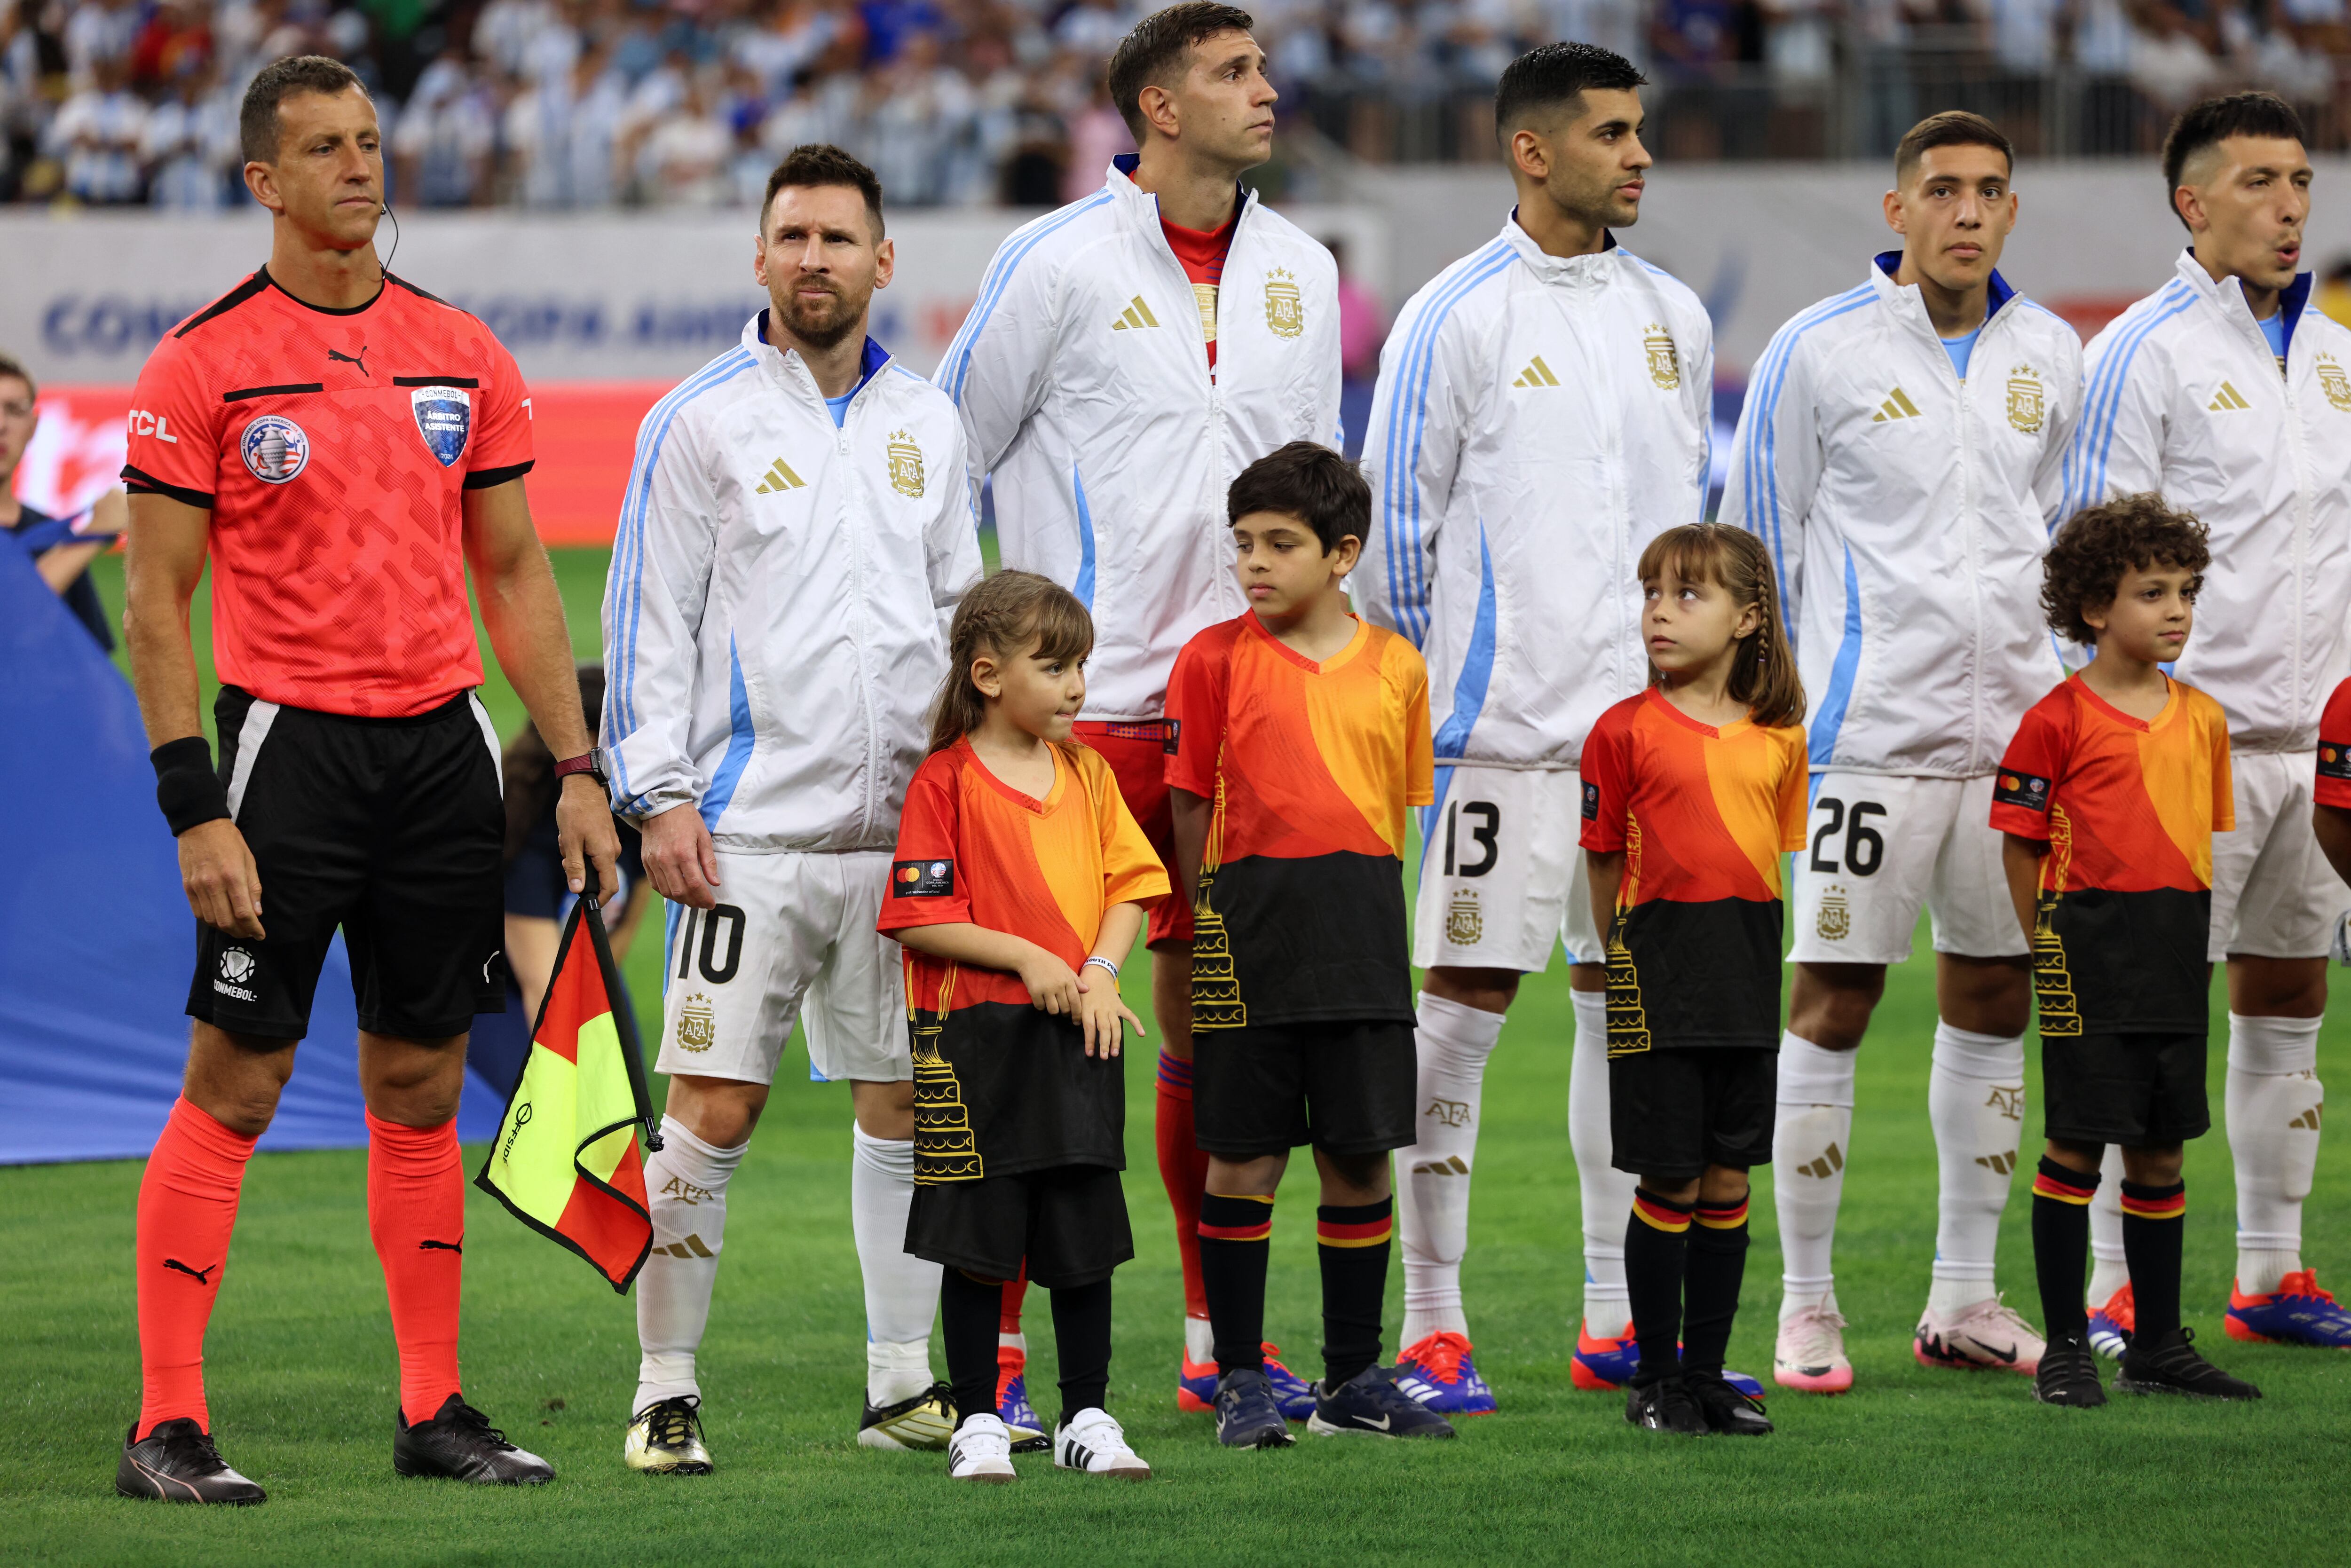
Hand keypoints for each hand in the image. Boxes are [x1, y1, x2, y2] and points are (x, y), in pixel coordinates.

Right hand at [179, 818, 264, 937]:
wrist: (200, 826)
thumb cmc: (230, 841)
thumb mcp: (249, 860)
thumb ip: (253, 887)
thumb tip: (257, 912)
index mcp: (233, 877)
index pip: (244, 913)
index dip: (253, 928)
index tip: (260, 935)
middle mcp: (213, 885)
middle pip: (226, 921)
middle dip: (240, 932)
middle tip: (249, 933)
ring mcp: (198, 887)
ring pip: (211, 920)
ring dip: (225, 928)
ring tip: (236, 927)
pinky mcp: (187, 887)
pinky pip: (198, 912)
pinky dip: (210, 920)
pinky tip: (219, 919)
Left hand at [557, 773, 623, 899]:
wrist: (583, 786)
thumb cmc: (575, 812)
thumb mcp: (569, 842)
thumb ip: (574, 868)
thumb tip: (578, 890)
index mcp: (605, 854)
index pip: (610, 887)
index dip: (599, 900)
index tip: (585, 904)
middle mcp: (612, 851)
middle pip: (599, 876)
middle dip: (579, 872)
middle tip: (564, 857)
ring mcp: (610, 844)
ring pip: (593, 863)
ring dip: (576, 858)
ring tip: (566, 840)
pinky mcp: (606, 837)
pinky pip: (594, 852)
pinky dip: (580, 849)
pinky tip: (571, 835)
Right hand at [640, 801, 720, 908]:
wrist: (661, 805)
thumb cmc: (685, 818)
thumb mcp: (703, 836)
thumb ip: (709, 861)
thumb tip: (715, 883)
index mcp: (684, 853)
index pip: (695, 885)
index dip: (704, 898)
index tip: (711, 904)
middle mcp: (666, 860)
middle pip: (679, 892)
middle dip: (693, 902)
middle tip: (702, 903)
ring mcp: (653, 862)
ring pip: (666, 891)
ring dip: (679, 899)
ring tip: (691, 899)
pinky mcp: (645, 861)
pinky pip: (654, 884)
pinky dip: (665, 892)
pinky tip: (675, 891)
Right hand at [1014, 944, 1082, 1018]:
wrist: (1029, 957)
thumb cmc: (1049, 961)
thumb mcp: (1065, 967)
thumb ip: (1076, 980)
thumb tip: (1086, 990)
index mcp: (1068, 980)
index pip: (1076, 1002)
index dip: (1077, 1013)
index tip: (1076, 1020)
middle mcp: (1058, 986)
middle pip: (1065, 1008)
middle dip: (1066, 1013)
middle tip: (1064, 1012)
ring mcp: (1046, 989)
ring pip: (1053, 1010)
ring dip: (1053, 1011)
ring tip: (1052, 1006)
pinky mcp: (1035, 992)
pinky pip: (1040, 1007)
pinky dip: (1041, 1006)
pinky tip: (1041, 1001)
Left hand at [1075, 965, 1144, 1058]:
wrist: (1097, 974)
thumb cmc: (1084, 990)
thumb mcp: (1076, 999)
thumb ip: (1075, 1012)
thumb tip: (1075, 1024)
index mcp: (1088, 1007)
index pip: (1089, 1027)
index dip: (1090, 1041)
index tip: (1090, 1053)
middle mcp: (1101, 1008)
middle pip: (1104, 1028)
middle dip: (1104, 1043)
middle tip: (1104, 1057)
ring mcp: (1112, 1007)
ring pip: (1115, 1026)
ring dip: (1116, 1040)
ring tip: (1114, 1053)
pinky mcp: (1120, 1005)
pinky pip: (1129, 1015)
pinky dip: (1136, 1024)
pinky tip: (1141, 1034)